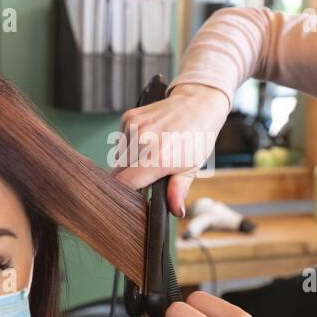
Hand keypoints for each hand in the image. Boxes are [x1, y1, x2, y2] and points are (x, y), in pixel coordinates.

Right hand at [114, 83, 227, 217]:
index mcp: (158, 158)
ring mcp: (134, 127)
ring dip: (129, 161)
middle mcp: (142, 141)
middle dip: (130, 178)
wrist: (197, 105)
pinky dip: (129, 145)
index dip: (126, 193)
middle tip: (148, 174)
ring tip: (150, 154)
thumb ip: (178, 190)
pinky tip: (146, 141)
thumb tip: (176, 211)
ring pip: (118, 157)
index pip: (125, 184)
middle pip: (119, 172)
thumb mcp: (191, 168)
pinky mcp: (129, 117)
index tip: (133, 196)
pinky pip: (121, 141)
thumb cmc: (197, 138)